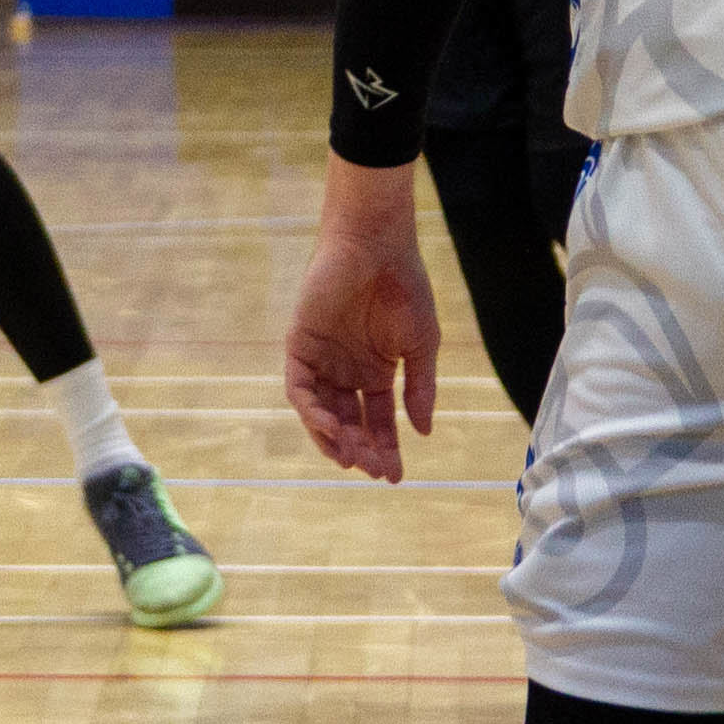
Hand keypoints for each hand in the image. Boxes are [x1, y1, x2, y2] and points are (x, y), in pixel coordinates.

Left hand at [284, 163, 443, 480]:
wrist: (376, 248)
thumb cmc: (404, 289)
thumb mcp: (421, 346)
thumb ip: (419, 389)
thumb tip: (423, 433)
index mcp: (375, 372)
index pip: (377, 421)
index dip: (386, 449)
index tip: (395, 476)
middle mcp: (345, 371)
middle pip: (348, 423)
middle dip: (361, 449)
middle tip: (374, 469)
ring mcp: (321, 360)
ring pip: (321, 413)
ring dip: (334, 438)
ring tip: (352, 456)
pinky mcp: (300, 347)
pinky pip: (300, 390)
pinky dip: (312, 412)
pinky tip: (331, 427)